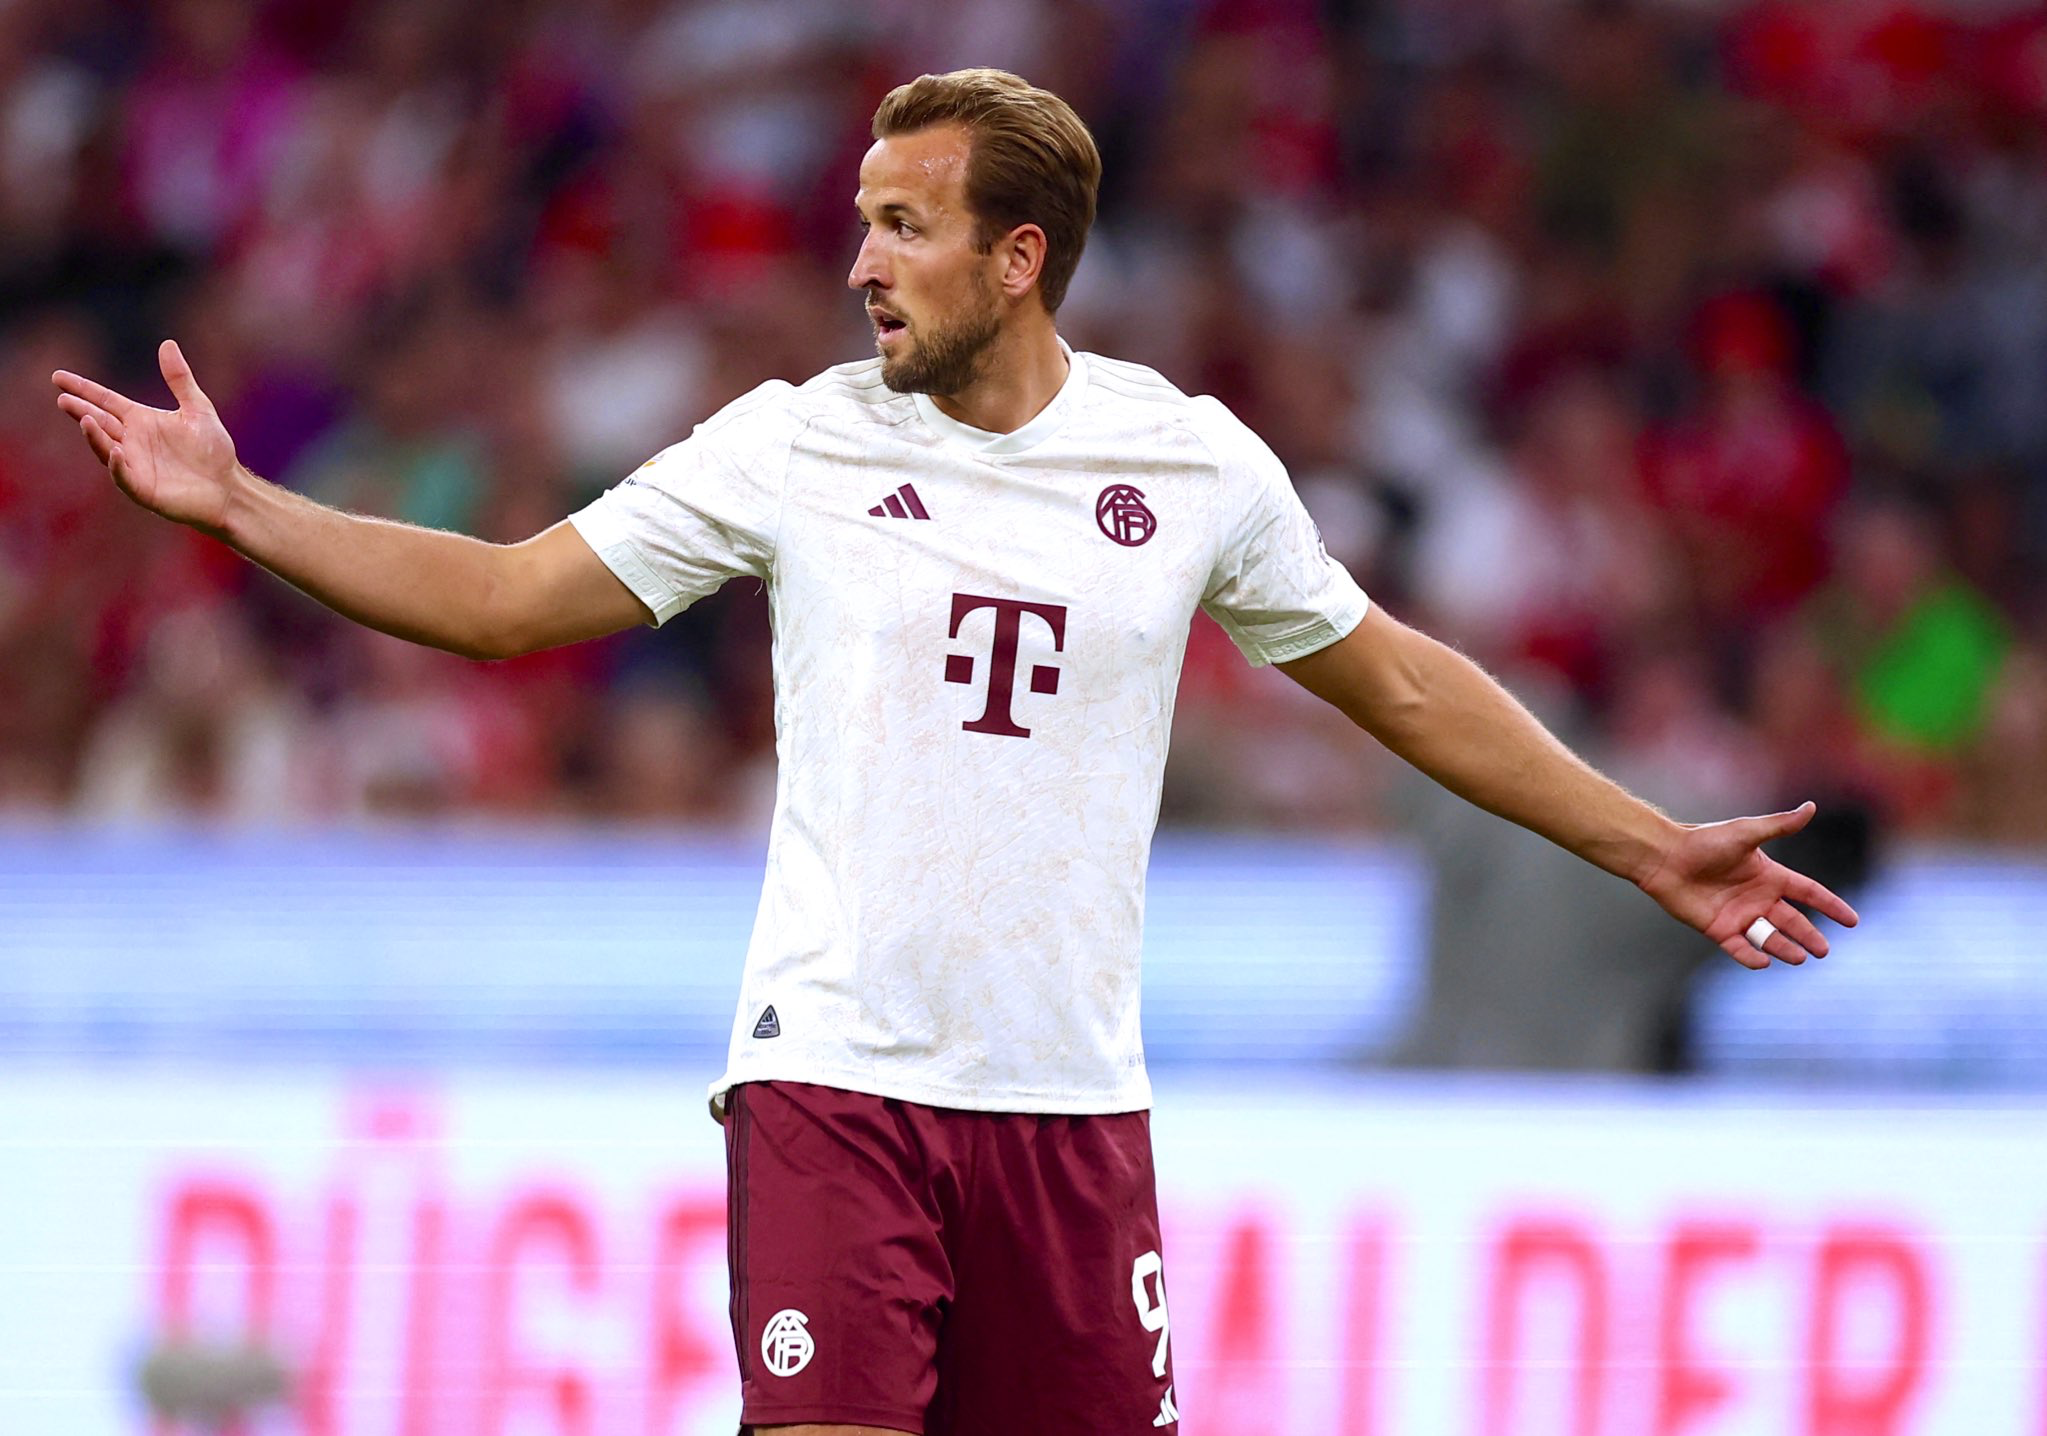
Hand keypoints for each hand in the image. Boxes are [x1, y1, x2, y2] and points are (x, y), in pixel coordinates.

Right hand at [53, 340, 239, 536]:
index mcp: (141, 420)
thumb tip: (167, 344)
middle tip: (63, 399)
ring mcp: (134, 465)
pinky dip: (117, 465)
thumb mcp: (198, 409)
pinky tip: (116, 451)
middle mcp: (132, 441)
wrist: (228, 487)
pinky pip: (124, 476)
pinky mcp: (143, 488)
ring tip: (85, 419)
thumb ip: (179, 379)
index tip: (58, 377)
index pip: (105, 401)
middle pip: (99, 422)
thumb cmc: (213, 450)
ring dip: (95, 435)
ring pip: (106, 448)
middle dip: (80, 410)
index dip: (83, 389)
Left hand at [1637, 801, 1859, 968]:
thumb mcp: (1747, 833)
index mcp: (1769, 875)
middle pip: (1792, 921)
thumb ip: (1780, 825)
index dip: (1830, 905)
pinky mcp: (1718, 929)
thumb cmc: (1705, 841)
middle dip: (1809, 936)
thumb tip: (1811, 807)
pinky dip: (1751, 957)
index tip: (1852, 921)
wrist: (1665, 857)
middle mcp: (1757, 898)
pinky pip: (1739, 949)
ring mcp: (1739, 915)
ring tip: (1801, 958)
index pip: (1808, 892)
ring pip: (1769, 938)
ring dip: (1785, 949)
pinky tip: (1764, 963)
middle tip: (1824, 951)